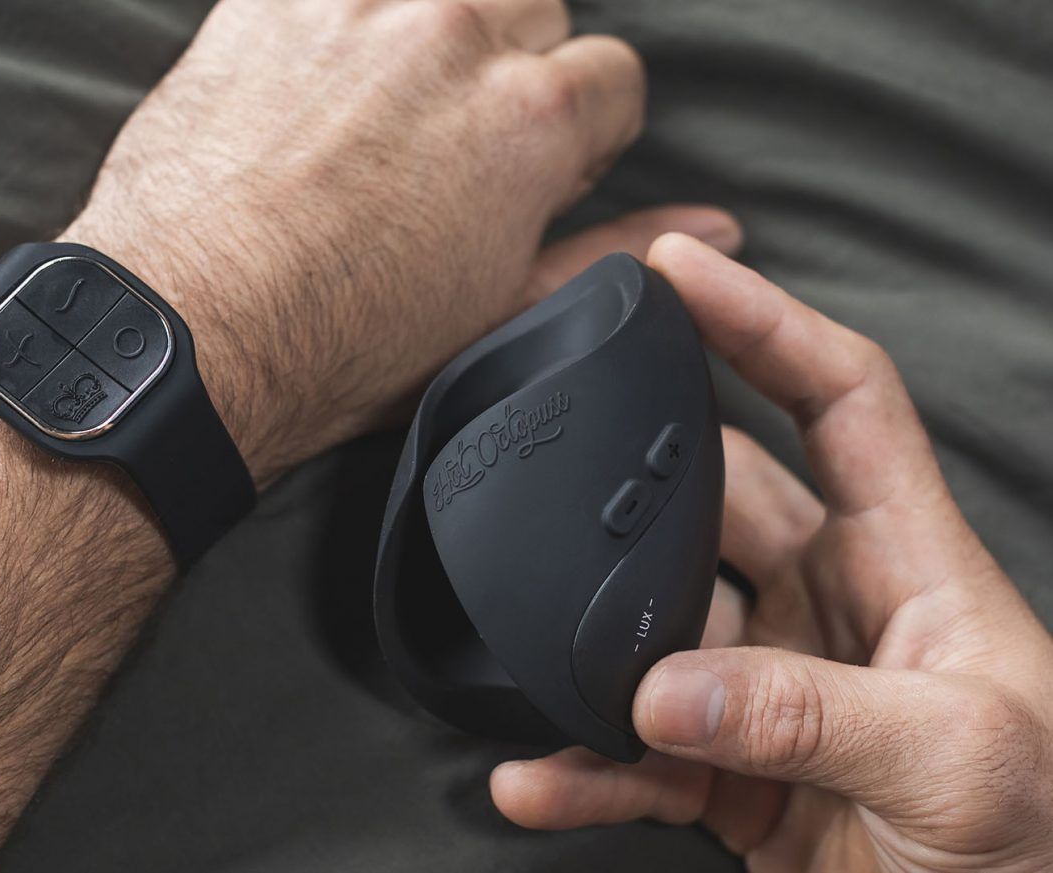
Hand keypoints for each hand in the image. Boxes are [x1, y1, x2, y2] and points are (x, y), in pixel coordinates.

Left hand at [60, 0, 739, 485]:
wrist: (193, 338)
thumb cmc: (342, 345)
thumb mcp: (504, 314)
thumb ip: (614, 250)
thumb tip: (717, 230)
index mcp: (530, 124)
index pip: (614, 78)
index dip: (584, 131)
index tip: (541, 168)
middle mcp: (456, 39)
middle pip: (536, 13)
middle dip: (516, 72)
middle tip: (460, 145)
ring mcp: (360, 5)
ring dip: (443, 29)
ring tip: (396, 105)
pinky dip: (357, 15)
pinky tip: (331, 80)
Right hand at [491, 234, 1052, 871]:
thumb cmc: (1040, 847)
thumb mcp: (956, 762)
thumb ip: (809, 712)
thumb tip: (665, 687)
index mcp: (905, 560)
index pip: (836, 398)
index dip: (763, 324)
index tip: (680, 271)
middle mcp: (828, 605)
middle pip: (713, 501)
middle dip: (640, 488)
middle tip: (558, 480)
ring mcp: (770, 683)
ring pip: (656, 629)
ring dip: (593, 650)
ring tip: (539, 664)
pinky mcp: (730, 766)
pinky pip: (638, 752)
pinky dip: (585, 767)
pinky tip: (537, 779)